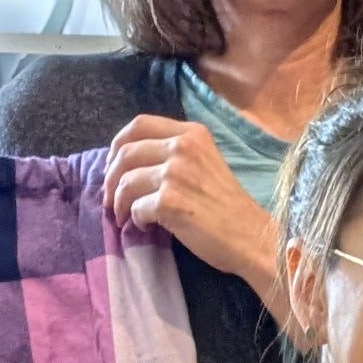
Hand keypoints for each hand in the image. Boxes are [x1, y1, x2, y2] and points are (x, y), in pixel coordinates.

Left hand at [103, 115, 287, 303]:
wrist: (253, 238)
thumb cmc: (230, 207)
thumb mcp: (206, 164)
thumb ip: (176, 155)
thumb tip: (132, 165)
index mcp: (192, 134)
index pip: (139, 124)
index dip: (118, 144)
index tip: (113, 165)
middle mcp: (183, 147)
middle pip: (125, 152)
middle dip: (110, 177)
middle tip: (110, 197)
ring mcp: (175, 173)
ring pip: (125, 182)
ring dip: (118, 202)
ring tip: (123, 216)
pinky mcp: (170, 202)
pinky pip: (135, 207)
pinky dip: (135, 219)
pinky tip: (146, 227)